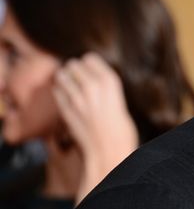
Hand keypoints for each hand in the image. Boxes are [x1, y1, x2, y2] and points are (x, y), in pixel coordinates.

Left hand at [53, 53, 138, 203]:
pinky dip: (60, 92)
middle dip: (76, 70)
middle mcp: (92, 86)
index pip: (90, 58)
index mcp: (110, 81)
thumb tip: (91, 77)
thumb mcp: (119, 100)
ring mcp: (76, 98)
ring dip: (66, 79)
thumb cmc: (121, 129)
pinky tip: (68, 98)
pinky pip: (57, 91)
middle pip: (73, 64)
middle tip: (81, 80)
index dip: (90, 65)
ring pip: (62, 75)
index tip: (93, 72)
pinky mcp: (66, 109)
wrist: (110, 151)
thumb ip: (105, 87)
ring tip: (72, 86)